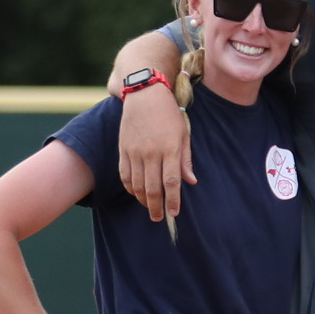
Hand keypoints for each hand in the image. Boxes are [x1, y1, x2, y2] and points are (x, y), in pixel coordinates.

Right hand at [117, 83, 192, 223]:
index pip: (172, 182)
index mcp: (170, 149)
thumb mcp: (184, 135)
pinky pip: (125, 175)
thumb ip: (186, 160)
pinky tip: (137, 194)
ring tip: (150, 208)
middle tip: (159, 218)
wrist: (144, 95)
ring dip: (143, 200)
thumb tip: (191, 182)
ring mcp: (134, 151)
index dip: (173, 201)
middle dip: (156, 206)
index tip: (174, 213)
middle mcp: (151, 152)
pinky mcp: (123, 149)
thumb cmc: (169, 115)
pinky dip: (130, 188)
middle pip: (152, 187)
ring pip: (137, 184)